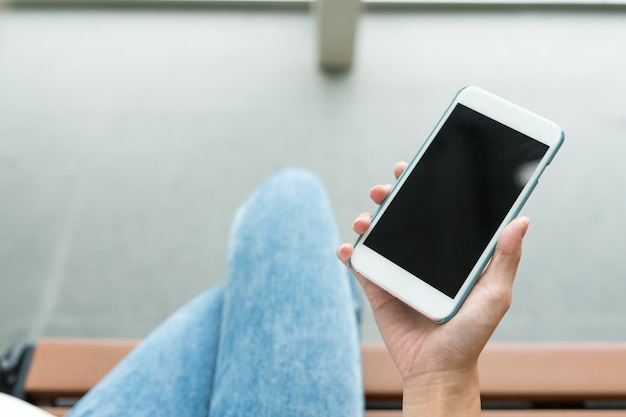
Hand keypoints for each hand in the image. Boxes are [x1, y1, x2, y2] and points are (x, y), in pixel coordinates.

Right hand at [337, 161, 528, 416]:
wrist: (439, 368)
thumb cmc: (471, 334)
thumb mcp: (495, 295)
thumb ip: (505, 259)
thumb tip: (522, 220)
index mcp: (449, 253)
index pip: (435, 213)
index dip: (423, 187)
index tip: (411, 168)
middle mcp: (423, 257)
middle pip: (402, 217)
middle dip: (389, 198)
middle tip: (382, 189)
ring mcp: (398, 271)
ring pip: (378, 236)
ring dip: (366, 222)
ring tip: (364, 221)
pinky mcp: (379, 288)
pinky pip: (361, 266)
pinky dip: (350, 254)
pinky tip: (348, 249)